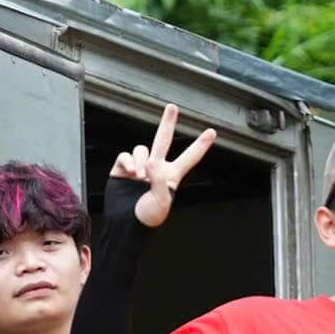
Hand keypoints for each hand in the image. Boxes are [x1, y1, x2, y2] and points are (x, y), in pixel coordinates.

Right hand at [112, 103, 216, 228]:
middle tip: (172, 107)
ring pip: (142, 149)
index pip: (189, 157)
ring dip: (139, 161)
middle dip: (168, 123)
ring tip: (139, 178)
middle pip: (163, 140)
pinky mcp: (122, 169)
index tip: (212, 132)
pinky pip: (125, 156)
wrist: (125, 226)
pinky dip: (127, 162)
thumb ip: (160, 181)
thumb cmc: (147, 219)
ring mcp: (139, 167)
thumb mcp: (161, 202)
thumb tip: (152, 163)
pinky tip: (129, 172)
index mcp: (171, 176)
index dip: (200, 145)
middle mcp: (156, 168)